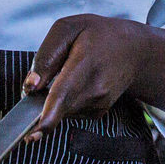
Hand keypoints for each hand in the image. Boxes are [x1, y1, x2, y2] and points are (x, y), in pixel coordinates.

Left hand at [23, 15, 150, 136]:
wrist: (133, 50)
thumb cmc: (97, 35)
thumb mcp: (69, 28)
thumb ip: (46, 55)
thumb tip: (31, 87)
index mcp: (85, 63)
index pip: (63, 94)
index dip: (47, 118)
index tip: (33, 135)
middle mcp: (95, 89)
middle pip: (56, 106)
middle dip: (40, 100)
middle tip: (50, 75)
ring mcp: (98, 104)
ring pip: (60, 109)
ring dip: (54, 97)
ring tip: (72, 71)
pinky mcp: (97, 113)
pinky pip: (68, 112)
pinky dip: (65, 100)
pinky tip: (78, 82)